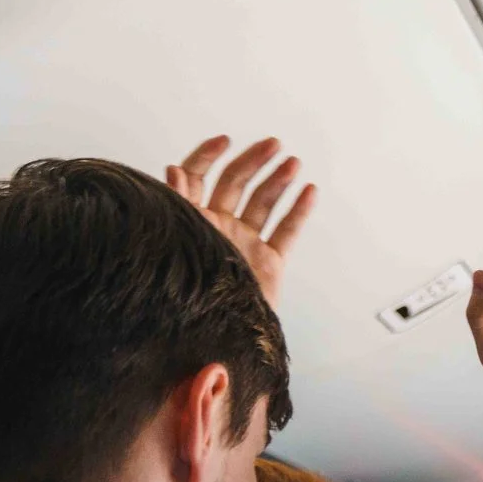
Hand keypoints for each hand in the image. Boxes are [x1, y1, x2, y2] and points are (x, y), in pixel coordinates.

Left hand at [166, 136, 315, 307]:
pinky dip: (299, 211)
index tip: (226, 141)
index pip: (197, 177)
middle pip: (236, 183)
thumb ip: (177, 204)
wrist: (212, 340)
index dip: (209, 155)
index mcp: (191, 220)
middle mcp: (217, 228)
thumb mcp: (176, 243)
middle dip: (255, 160)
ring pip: (263, 203)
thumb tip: (173, 168)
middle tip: (272, 145)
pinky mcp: (268, 264)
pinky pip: (286, 233)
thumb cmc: (184, 297)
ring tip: (293, 164)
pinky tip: (308, 191)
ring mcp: (244, 244)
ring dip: (279, 180)